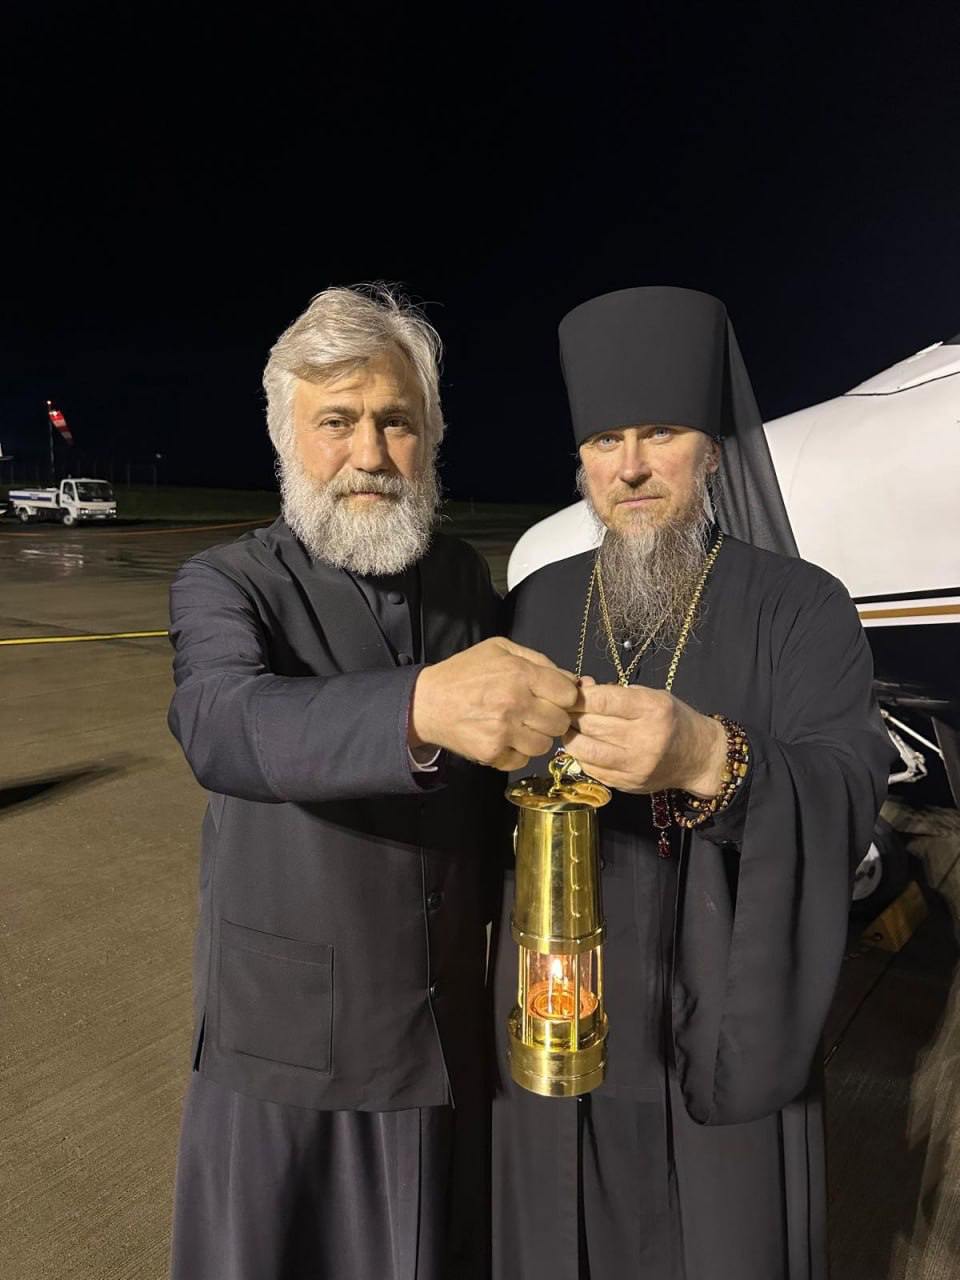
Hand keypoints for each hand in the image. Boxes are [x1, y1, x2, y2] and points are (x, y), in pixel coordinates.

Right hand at [409, 637, 579, 770]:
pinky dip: (516, 752)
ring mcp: (503, 731)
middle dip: (552, 717)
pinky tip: (503, 738)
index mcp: (520, 673)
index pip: (569, 694)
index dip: (564, 696)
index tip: (553, 697)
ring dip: (536, 737)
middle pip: (560, 722)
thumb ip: (540, 661)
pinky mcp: (491, 752)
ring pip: (544, 745)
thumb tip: (574, 680)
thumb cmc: (465, 672)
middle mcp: (514, 702)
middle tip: (534, 712)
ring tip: (518, 725)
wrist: (426, 701)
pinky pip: (522, 760)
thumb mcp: (500, 649)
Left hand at [562, 683, 726, 795]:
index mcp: (652, 709)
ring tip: (569, 728)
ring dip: (570, 737)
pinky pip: (591, 769)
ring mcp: (636, 765)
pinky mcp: (628, 783)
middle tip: (563, 709)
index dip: (579, 696)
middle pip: (590, 725)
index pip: (602, 700)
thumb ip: (616, 692)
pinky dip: (581, 756)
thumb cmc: (673, 720)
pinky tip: (584, 746)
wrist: (699, 757)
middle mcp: (645, 738)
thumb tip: (580, 686)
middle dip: (571, 715)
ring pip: (585, 750)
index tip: (569, 693)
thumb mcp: (652, 696)